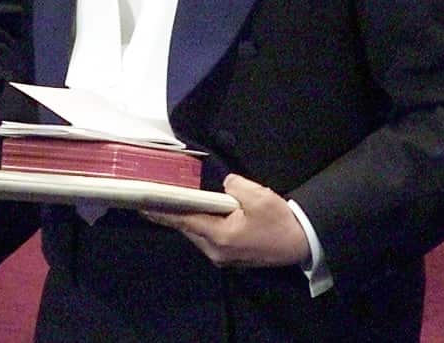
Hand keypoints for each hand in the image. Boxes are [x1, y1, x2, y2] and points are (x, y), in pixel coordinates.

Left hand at [139, 174, 309, 268]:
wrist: (301, 242)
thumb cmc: (278, 220)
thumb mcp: (257, 195)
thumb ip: (233, 186)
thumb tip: (223, 186)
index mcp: (220, 236)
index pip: (183, 221)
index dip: (161, 212)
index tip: (142, 206)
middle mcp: (216, 251)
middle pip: (187, 228)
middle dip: (171, 213)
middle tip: (153, 198)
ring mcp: (223, 257)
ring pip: (196, 234)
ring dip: (185, 219)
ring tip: (170, 203)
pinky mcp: (230, 256)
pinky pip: (206, 238)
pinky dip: (198, 225)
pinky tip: (194, 213)